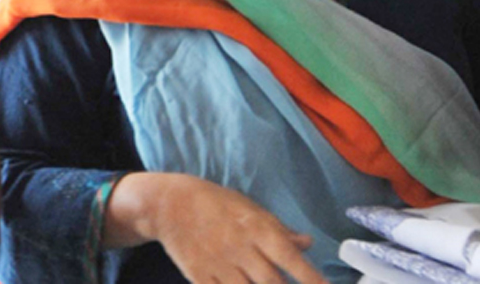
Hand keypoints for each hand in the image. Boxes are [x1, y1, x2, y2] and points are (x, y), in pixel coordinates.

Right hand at [105, 172, 328, 283]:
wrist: (168, 205)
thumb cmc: (214, 203)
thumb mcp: (248, 208)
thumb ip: (278, 228)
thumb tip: (307, 243)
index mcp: (256, 229)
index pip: (290, 257)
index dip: (311, 277)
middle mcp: (241, 250)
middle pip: (272, 282)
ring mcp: (220, 266)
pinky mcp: (200, 277)